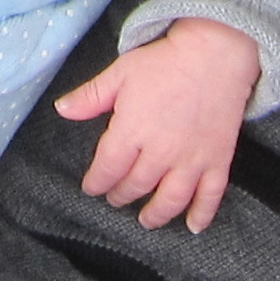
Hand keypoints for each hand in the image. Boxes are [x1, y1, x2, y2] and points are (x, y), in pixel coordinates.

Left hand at [53, 19, 260, 231]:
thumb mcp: (121, 72)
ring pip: (170, 199)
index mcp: (131, 131)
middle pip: (136, 186)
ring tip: (147, 220)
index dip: (97, 182)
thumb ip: (90, 96)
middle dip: (122, 196)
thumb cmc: (164, 61)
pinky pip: (210, 195)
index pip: (107, 168)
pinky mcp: (218, 160)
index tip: (92, 187)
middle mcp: (160, 152)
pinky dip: (202, 214)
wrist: (215, 53)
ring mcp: (191, 159)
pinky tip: (194, 227)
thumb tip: (61, 109)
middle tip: (116, 199)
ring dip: (156, 214)